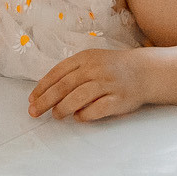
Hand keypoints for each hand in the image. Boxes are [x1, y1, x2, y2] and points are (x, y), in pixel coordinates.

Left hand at [27, 48, 150, 120]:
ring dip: (63, 108)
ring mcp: (108, 84)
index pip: (57, 72)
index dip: (42, 87)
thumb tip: (47, 92)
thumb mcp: (92, 61)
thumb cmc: (112, 68)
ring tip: (55, 116)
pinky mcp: (118, 99)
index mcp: (85, 57)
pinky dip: (85, 115)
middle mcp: (95, 69)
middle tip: (34, 112)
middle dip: (46, 100)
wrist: (145, 71)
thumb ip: (72, 72)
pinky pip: (97, 109)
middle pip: (64, 85)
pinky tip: (78, 118)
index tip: (31, 99)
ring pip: (78, 97)